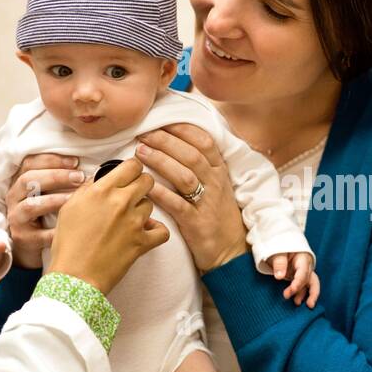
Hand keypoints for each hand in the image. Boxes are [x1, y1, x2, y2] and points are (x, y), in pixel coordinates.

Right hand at [5, 153, 86, 267]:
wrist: (32, 244)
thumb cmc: (47, 212)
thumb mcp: (49, 192)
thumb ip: (61, 178)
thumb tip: (89, 167)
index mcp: (21, 181)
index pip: (30, 162)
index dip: (52, 159)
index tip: (76, 161)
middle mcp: (14, 197)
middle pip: (28, 179)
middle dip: (55, 176)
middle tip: (79, 177)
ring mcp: (17, 218)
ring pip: (30, 205)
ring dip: (54, 200)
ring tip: (75, 199)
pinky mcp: (23, 238)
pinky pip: (40, 234)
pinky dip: (57, 231)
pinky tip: (75, 227)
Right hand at [49, 156, 169, 293]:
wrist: (75, 276)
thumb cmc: (68, 243)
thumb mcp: (70, 207)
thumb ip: (88, 189)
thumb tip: (100, 179)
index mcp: (102, 190)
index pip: (131, 166)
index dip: (132, 168)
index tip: (129, 174)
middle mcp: (121, 202)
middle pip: (147, 180)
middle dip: (140, 184)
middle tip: (131, 194)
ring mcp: (134, 222)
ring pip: (151, 204)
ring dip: (142, 209)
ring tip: (129, 218)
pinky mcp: (143, 242)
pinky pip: (162, 231)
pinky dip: (156, 231)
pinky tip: (146, 231)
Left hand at [135, 123, 247, 272]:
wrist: (230, 252)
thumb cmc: (218, 216)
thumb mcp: (217, 186)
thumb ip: (202, 165)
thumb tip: (176, 142)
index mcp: (220, 171)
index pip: (204, 141)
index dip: (182, 128)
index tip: (161, 120)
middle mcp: (216, 184)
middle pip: (192, 154)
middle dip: (166, 140)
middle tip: (144, 133)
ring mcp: (207, 203)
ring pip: (185, 176)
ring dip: (161, 161)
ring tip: (140, 152)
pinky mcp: (197, 223)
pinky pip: (178, 205)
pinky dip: (161, 193)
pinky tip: (146, 185)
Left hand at [269, 252, 319, 307]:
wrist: (280, 245)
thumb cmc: (279, 247)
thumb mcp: (277, 252)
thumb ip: (279, 263)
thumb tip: (279, 277)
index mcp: (303, 258)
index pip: (303, 272)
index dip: (298, 283)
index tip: (290, 292)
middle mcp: (306, 267)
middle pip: (313, 280)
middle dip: (313, 293)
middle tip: (310, 305)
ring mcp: (304, 273)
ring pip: (310, 286)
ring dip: (305, 295)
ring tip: (296, 304)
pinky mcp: (299, 278)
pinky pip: (303, 287)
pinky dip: (300, 294)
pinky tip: (295, 301)